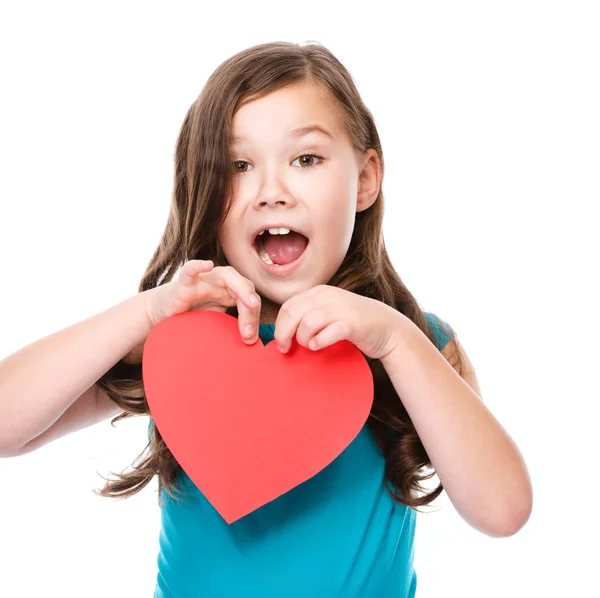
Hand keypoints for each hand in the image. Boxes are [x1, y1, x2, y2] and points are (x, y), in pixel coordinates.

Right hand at [143, 260, 261, 344]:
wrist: (162, 314)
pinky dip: (199, 266)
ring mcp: (204, 280)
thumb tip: (253, 342)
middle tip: (249, 334)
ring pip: (228, 276)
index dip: (254, 318)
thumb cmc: (192, 317)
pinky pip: (190, 270)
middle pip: (246, 286)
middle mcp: (220, 282)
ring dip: (241, 289)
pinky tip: (208, 264)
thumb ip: (233, 327)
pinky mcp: (183, 284)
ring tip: (251, 303)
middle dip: (251, 310)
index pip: (251, 299)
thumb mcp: (217, 324)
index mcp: (231, 291)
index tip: (251, 339)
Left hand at [274, 284, 403, 359]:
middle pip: (292, 313)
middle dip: (284, 334)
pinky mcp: (353, 323)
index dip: (279, 326)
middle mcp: (328, 296)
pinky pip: (327, 332)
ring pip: (306, 322)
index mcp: (319, 292)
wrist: (388, 328)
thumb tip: (283, 331)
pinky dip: (319, 342)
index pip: (288, 306)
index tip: (281, 343)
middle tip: (286, 349)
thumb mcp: (329, 311)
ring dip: (303, 339)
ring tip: (310, 346)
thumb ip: (309, 315)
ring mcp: (341, 308)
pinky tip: (319, 346)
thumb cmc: (354, 323)